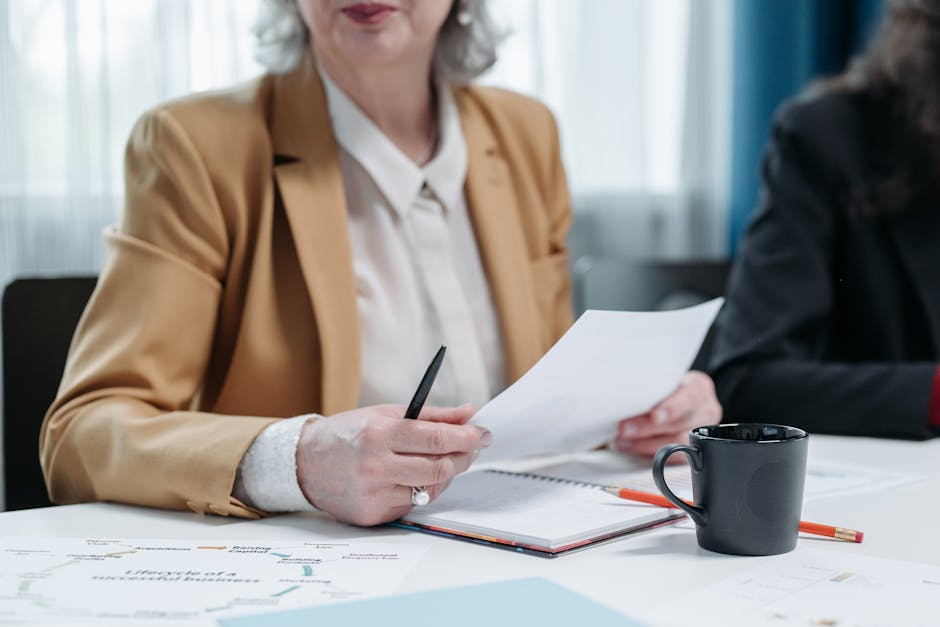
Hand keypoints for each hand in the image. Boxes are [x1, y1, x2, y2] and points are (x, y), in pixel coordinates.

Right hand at [295, 404, 490, 525]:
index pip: (436, 438)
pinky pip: (413, 504)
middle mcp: (376, 466)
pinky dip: (421, 489)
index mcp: (379, 435)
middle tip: (471, 447)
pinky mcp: (373, 515)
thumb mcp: (386, 414)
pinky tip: (413, 476)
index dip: (467, 437)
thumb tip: (470, 414)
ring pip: (431, 489)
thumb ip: (432, 415)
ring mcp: (374, 494)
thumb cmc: (348, 434)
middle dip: (463, 457)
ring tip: (441, 459)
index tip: (483, 434)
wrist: (304, 463)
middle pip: (440, 468)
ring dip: (444, 474)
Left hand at [613, 371, 721, 457]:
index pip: (690, 397)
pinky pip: (674, 458)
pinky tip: (633, 449)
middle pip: (681, 423)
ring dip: (645, 444)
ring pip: (677, 443)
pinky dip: (651, 454)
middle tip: (625, 429)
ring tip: (622, 441)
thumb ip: (650, 385)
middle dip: (649, 428)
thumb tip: (622, 394)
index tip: (654, 415)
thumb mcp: (662, 378)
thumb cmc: (665, 386)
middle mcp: (704, 410)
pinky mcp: (692, 449)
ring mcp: (700, 431)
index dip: (672, 407)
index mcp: (699, 387)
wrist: (675, 398)